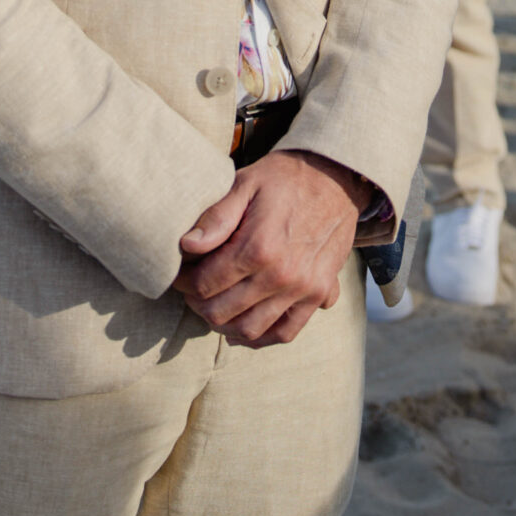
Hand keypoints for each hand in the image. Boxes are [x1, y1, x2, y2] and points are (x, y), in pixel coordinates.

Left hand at [173, 149, 361, 346]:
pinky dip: (261, 338)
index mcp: (258, 247)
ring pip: (251, 329)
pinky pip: (286, 332)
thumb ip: (216, 217)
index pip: (205, 284)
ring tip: (213, 307)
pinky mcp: (319, 294)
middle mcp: (282, 275)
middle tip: (192, 291)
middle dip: (198, 304)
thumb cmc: (285, 178)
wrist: (336, 178)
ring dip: (224, 325)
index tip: (179, 274)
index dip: (184, 283)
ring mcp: (303, 289)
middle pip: (222, 312)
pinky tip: (243, 327)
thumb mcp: (246, 184)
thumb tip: (187, 245)